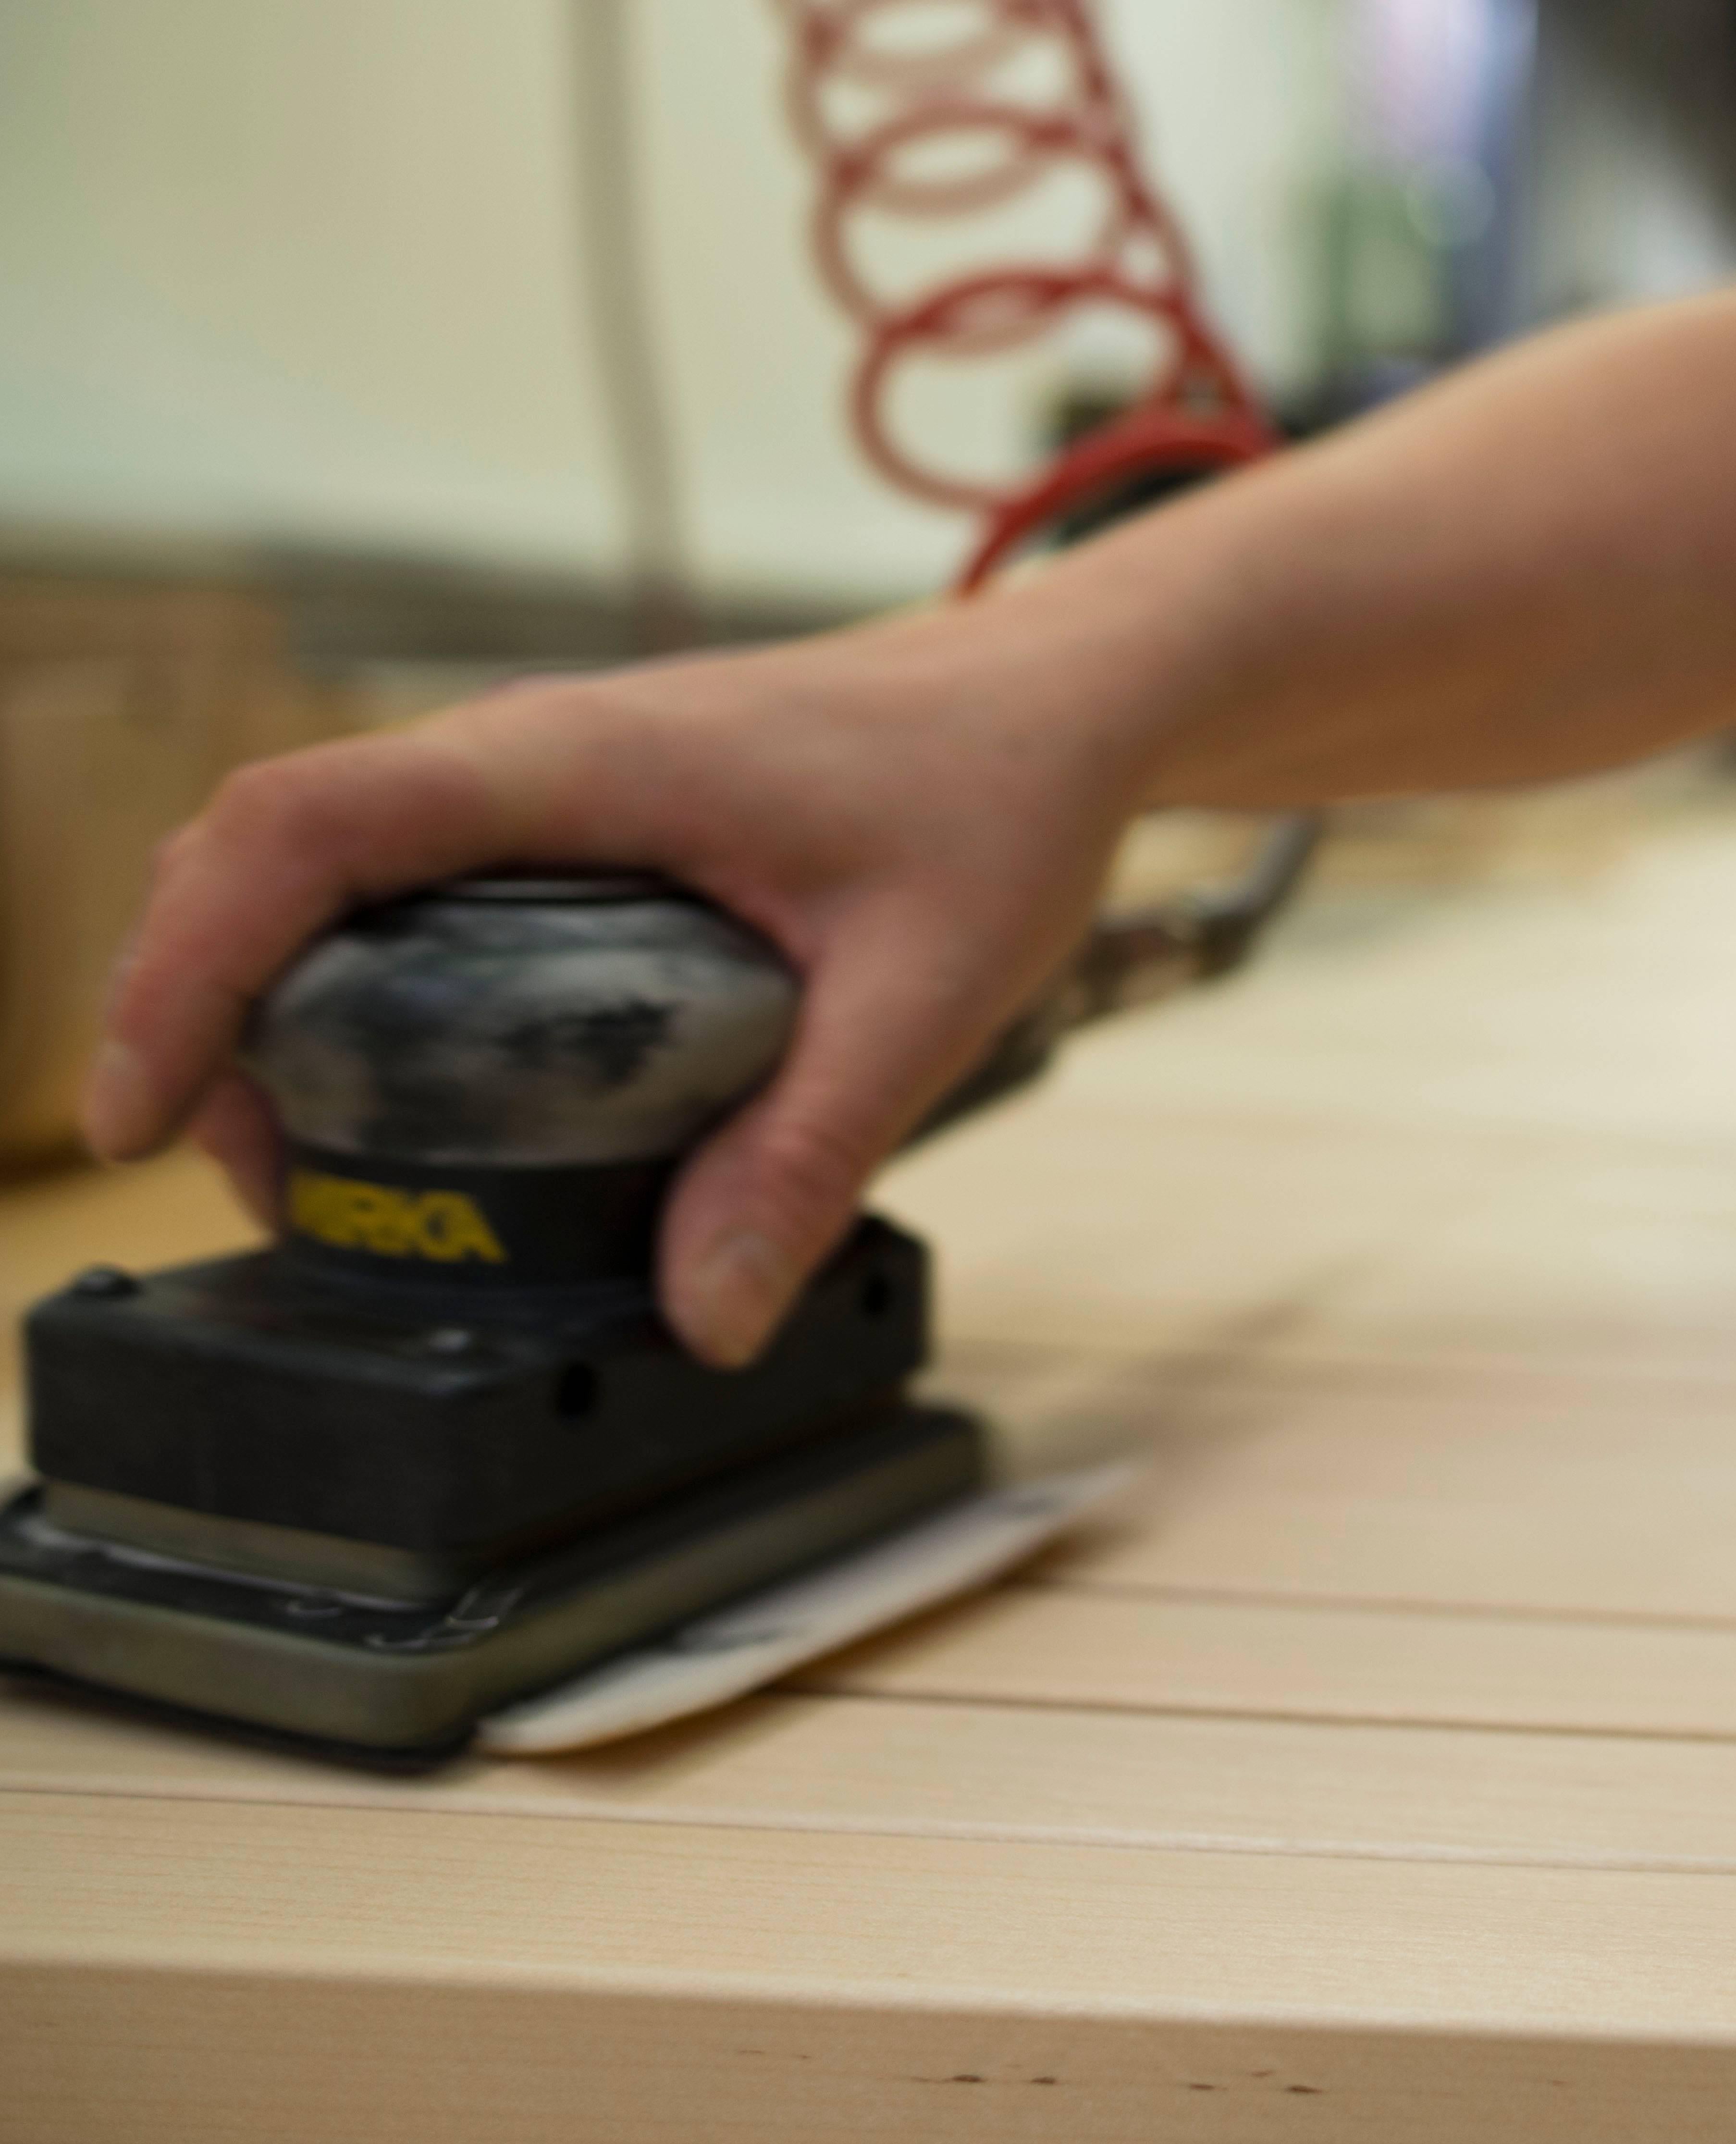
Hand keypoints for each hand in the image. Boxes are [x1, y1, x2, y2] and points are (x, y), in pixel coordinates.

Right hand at [82, 601, 1145, 1364]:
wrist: (1060, 704)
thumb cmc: (999, 798)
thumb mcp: (922, 993)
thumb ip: (811, 1150)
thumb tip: (710, 1311)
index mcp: (578, 763)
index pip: (299, 827)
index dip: (182, 961)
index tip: (139, 1106)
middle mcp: (533, 755)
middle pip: (276, 853)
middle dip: (209, 1008)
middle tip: (247, 1179)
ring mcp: (551, 780)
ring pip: (334, 866)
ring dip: (278, 995)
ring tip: (307, 1161)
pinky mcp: (586, 817)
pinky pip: (418, 879)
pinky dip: (366, 975)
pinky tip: (403, 1089)